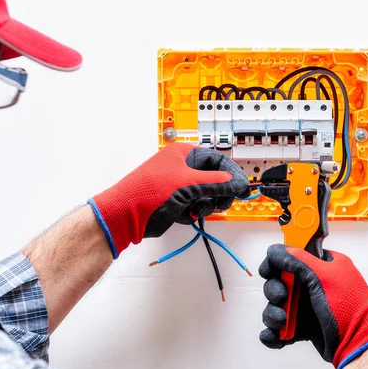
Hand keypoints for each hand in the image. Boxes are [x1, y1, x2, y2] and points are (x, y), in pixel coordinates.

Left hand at [88, 143, 249, 258]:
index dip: (231, 174)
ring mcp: (178, 185)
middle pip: (214, 179)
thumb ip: (217, 183)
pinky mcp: (174, 202)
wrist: (125, 214)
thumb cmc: (151, 191)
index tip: (242, 187)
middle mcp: (182, 167)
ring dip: (204, 205)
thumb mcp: (188, 184)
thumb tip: (238, 182)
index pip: (217, 160)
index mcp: (184, 154)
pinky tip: (183, 215)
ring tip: (195, 209)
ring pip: (205, 195)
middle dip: (217, 193)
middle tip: (220, 203)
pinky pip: (194, 206)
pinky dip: (192, 212)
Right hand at [259, 244, 367, 368]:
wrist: (359, 345)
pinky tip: (276, 336)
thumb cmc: (352, 309)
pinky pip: (280, 328)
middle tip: (282, 297)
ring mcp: (307, 307)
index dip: (276, 263)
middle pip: (278, 282)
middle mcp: (313, 285)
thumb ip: (298, 260)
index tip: (269, 270)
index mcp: (322, 266)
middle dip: (275, 291)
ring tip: (283, 321)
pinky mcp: (303, 327)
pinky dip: (274, 333)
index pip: (291, 257)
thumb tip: (275, 250)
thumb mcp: (324, 277)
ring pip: (276, 306)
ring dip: (274, 314)